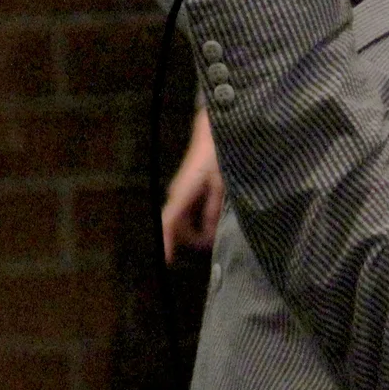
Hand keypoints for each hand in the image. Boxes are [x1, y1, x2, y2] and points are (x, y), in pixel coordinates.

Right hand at [161, 107, 224, 261]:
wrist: (214, 127)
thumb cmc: (219, 152)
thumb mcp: (222, 183)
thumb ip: (214, 209)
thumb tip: (208, 235)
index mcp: (183, 193)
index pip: (169, 223)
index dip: (167, 243)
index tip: (165, 262)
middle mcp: (177, 193)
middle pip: (177, 226)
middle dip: (192, 238)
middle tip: (214, 242)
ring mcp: (181, 189)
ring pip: (183, 219)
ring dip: (197, 228)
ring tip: (219, 229)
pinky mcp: (187, 186)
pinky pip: (189, 209)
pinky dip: (199, 218)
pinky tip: (215, 218)